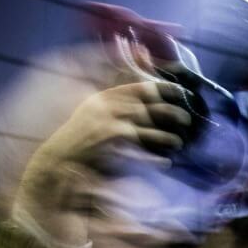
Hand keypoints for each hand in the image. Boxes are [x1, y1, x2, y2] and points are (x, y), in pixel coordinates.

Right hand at [27, 80, 191, 173]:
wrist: (59, 160)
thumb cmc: (82, 137)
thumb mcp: (96, 110)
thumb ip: (118, 100)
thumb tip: (143, 84)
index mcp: (103, 98)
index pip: (138, 88)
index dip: (163, 88)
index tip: (181, 91)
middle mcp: (106, 109)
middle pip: (148, 108)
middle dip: (172, 113)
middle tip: (187, 119)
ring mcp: (108, 128)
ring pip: (149, 132)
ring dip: (167, 138)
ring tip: (179, 142)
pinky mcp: (111, 150)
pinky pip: (142, 154)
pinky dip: (155, 159)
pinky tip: (166, 163)